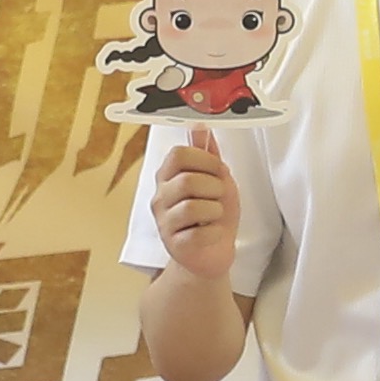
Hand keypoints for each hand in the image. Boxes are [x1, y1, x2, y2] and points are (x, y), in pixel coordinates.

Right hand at [145, 125, 241, 283]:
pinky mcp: (174, 245)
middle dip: (214, 187)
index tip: (218, 170)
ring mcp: (164, 222)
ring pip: (192, 207)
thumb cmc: (213, 214)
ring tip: (215, 216)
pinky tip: (213, 233)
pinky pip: (199, 233)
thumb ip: (208, 155)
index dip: (204, 159)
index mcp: (168, 177)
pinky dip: (215, 232)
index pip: (178, 155)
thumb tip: (200, 126)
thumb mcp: (216, 179)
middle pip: (187, 180)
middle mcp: (160, 198)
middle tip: (218, 197)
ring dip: (215, 210)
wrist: (213, 253)